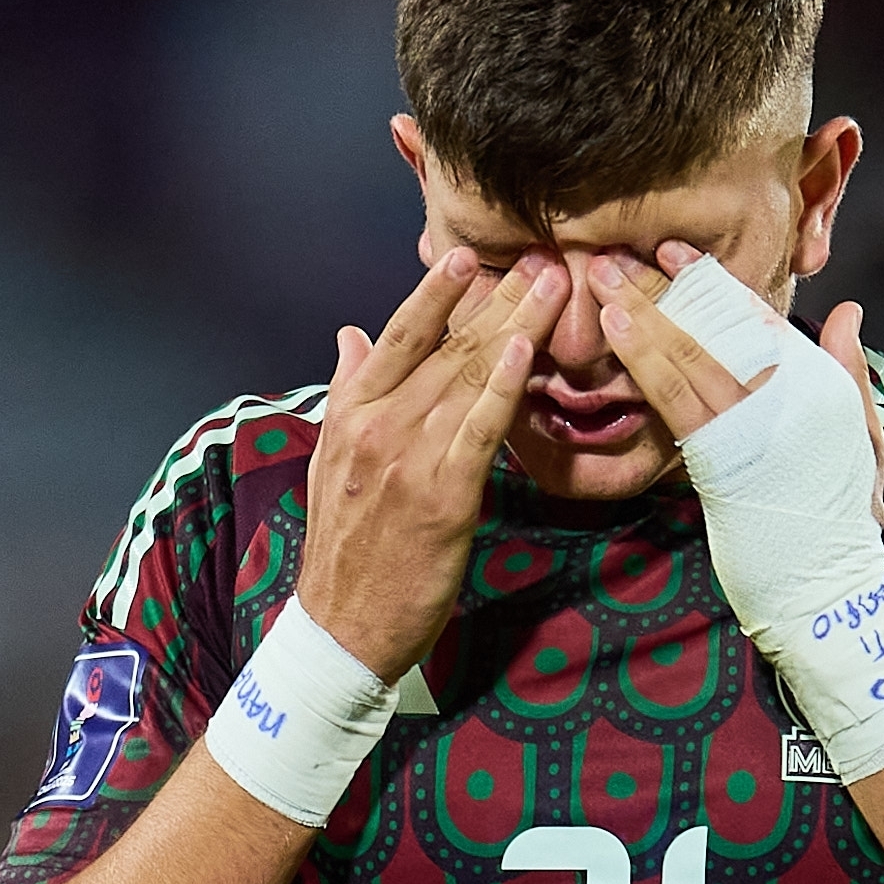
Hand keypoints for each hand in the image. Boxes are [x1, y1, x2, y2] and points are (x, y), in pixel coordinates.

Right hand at [291, 250, 558, 680]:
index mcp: (351, 415)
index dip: (434, 294)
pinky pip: (479, 430)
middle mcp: (377, 426)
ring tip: (553, 287)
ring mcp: (409, 458)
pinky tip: (527, 352)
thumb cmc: (345, 550)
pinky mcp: (442, 496)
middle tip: (541, 258)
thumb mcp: (330, 462)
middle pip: (446, 349)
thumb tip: (350, 335)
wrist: (342, 628)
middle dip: (498, 300)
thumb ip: (347, 393)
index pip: (397, 338)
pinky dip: (503, 388)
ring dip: (515, 326)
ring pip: (467, 377)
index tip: (467, 255)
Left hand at [591, 245, 883, 781]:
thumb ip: (845, 368)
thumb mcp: (859, 433)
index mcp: (814, 380)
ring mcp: (752, 422)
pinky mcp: (721, 456)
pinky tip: (615, 331)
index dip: (708, 281)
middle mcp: (784, 392)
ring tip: (598, 278)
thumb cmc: (844, 508)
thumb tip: (846, 311)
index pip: (752, 316)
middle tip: (611, 252)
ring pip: (686, 352)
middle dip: (657, 287)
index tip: (671, 251)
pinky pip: (673, 397)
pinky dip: (643, 359)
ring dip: (638, 311)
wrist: (829, 577)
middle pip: (709, 326)